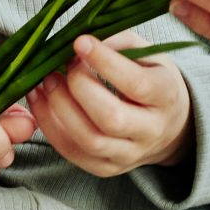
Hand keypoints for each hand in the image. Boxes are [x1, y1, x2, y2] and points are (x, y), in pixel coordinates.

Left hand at [23, 30, 193, 177]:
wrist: (168, 126)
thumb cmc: (152, 80)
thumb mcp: (148, 54)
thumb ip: (117, 43)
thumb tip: (79, 41)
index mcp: (166, 96)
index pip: (136, 83)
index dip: (105, 62)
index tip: (80, 42)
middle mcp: (151, 131)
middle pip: (111, 117)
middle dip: (79, 88)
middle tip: (62, 66)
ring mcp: (128, 155)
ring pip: (89, 140)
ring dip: (59, 109)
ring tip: (46, 82)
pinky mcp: (106, 168)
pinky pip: (73, 153)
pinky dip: (51, 127)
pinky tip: (41, 102)